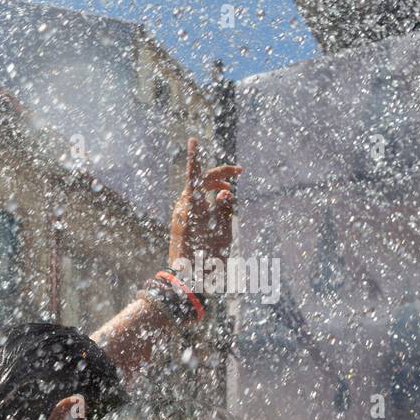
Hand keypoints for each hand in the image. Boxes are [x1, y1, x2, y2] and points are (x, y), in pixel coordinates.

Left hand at [169, 137, 240, 272]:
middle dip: (219, 174)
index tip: (193, 140)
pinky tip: (219, 202)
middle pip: (199, 181)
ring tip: (230, 192)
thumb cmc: (208, 258)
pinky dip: (207, 197)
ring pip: (196, 191)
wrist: (187, 279)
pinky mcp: (180, 222)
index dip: (196, 157)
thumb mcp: (224, 233)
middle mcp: (182, 208)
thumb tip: (224, 193)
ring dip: (214, 186)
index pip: (195, 175)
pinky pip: (193, 202)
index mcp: (192, 208)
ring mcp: (179, 215)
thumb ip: (227, 209)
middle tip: (240, 173)